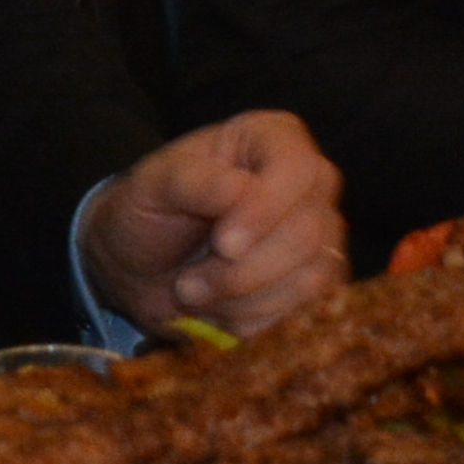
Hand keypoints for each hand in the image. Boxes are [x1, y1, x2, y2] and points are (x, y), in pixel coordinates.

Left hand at [81, 110, 347, 333]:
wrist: (140, 265)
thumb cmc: (149, 211)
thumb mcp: (151, 186)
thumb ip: (191, 181)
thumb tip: (239, 189)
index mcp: (275, 139)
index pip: (297, 171)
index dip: (265, 212)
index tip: (222, 244)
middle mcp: (310, 184)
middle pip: (307, 235)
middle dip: (241, 272)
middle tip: (186, 285)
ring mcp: (322, 236)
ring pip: (308, 281)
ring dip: (240, 301)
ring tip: (193, 293)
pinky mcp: (318, 284)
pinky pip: (303, 314)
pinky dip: (252, 323)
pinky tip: (217, 311)